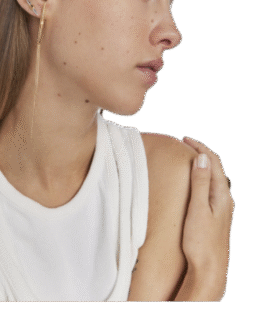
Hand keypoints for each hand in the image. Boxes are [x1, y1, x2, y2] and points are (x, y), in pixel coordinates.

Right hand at [180, 137, 234, 296]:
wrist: (209, 269)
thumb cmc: (201, 240)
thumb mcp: (198, 208)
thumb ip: (200, 183)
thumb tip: (201, 158)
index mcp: (221, 194)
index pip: (213, 162)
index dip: (200, 148)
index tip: (185, 140)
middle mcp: (225, 199)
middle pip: (215, 169)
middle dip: (201, 154)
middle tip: (184, 146)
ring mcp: (221, 208)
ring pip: (213, 179)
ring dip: (201, 166)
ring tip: (187, 160)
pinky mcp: (215, 216)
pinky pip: (210, 189)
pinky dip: (201, 179)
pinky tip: (193, 185)